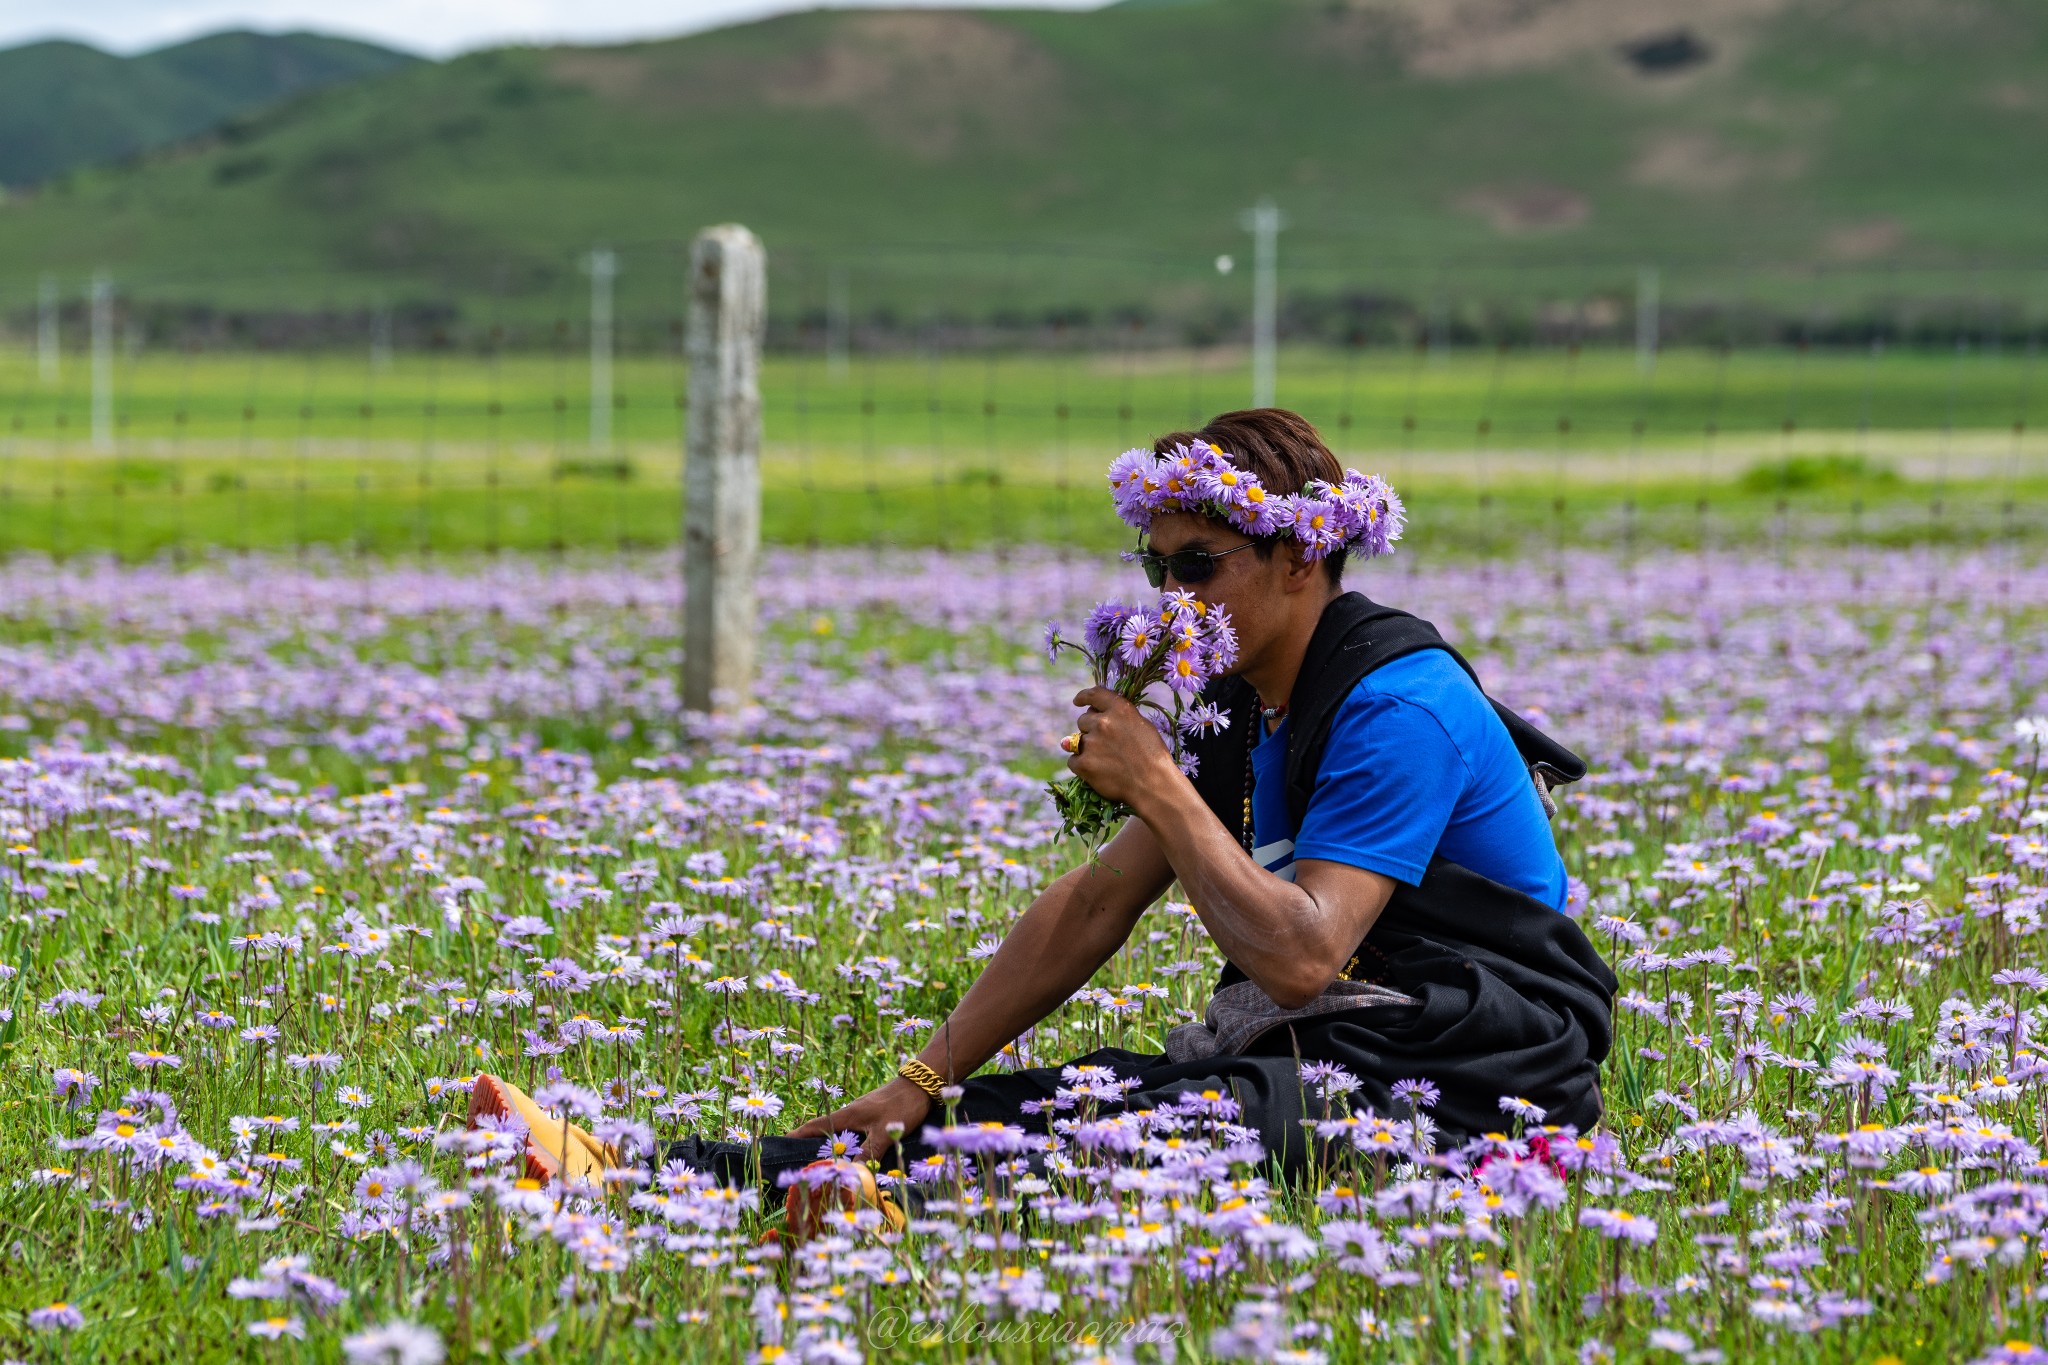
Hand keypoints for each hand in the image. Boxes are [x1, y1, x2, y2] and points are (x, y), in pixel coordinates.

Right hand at [787, 1077, 934, 1162]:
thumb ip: (869, 1152)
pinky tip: (852, 1155)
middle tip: (801, 1163)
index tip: (781, 1145)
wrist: (922, 1084)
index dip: (798, 1136)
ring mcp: (862, 1113)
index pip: (815, 1126)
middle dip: (811, 1145)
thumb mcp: (886, 1131)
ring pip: (840, 1132)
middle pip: (824, 1130)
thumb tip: (850, 1173)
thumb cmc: (902, 1105)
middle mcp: (851, 1113)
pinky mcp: (873, 1115)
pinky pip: (853, 1131)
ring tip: (823, 1164)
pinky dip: (848, 1143)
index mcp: (848, 1115)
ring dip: (831, 1145)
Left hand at [1067, 687, 1179, 807]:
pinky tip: (1096, 771)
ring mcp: (1092, 743)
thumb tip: (1094, 717)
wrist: (1153, 784)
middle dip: (1090, 730)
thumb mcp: (1142, 726)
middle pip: (1083, 720)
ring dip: (1087, 748)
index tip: (1078, 701)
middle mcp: (1103, 722)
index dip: (1083, 697)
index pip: (1094, 694)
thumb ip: (1119, 718)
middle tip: (1105, 744)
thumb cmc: (1153, 756)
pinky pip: (1073, 760)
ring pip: (1078, 741)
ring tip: (1105, 760)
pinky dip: (1081, 765)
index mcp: (1120, 710)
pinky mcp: (1084, 763)